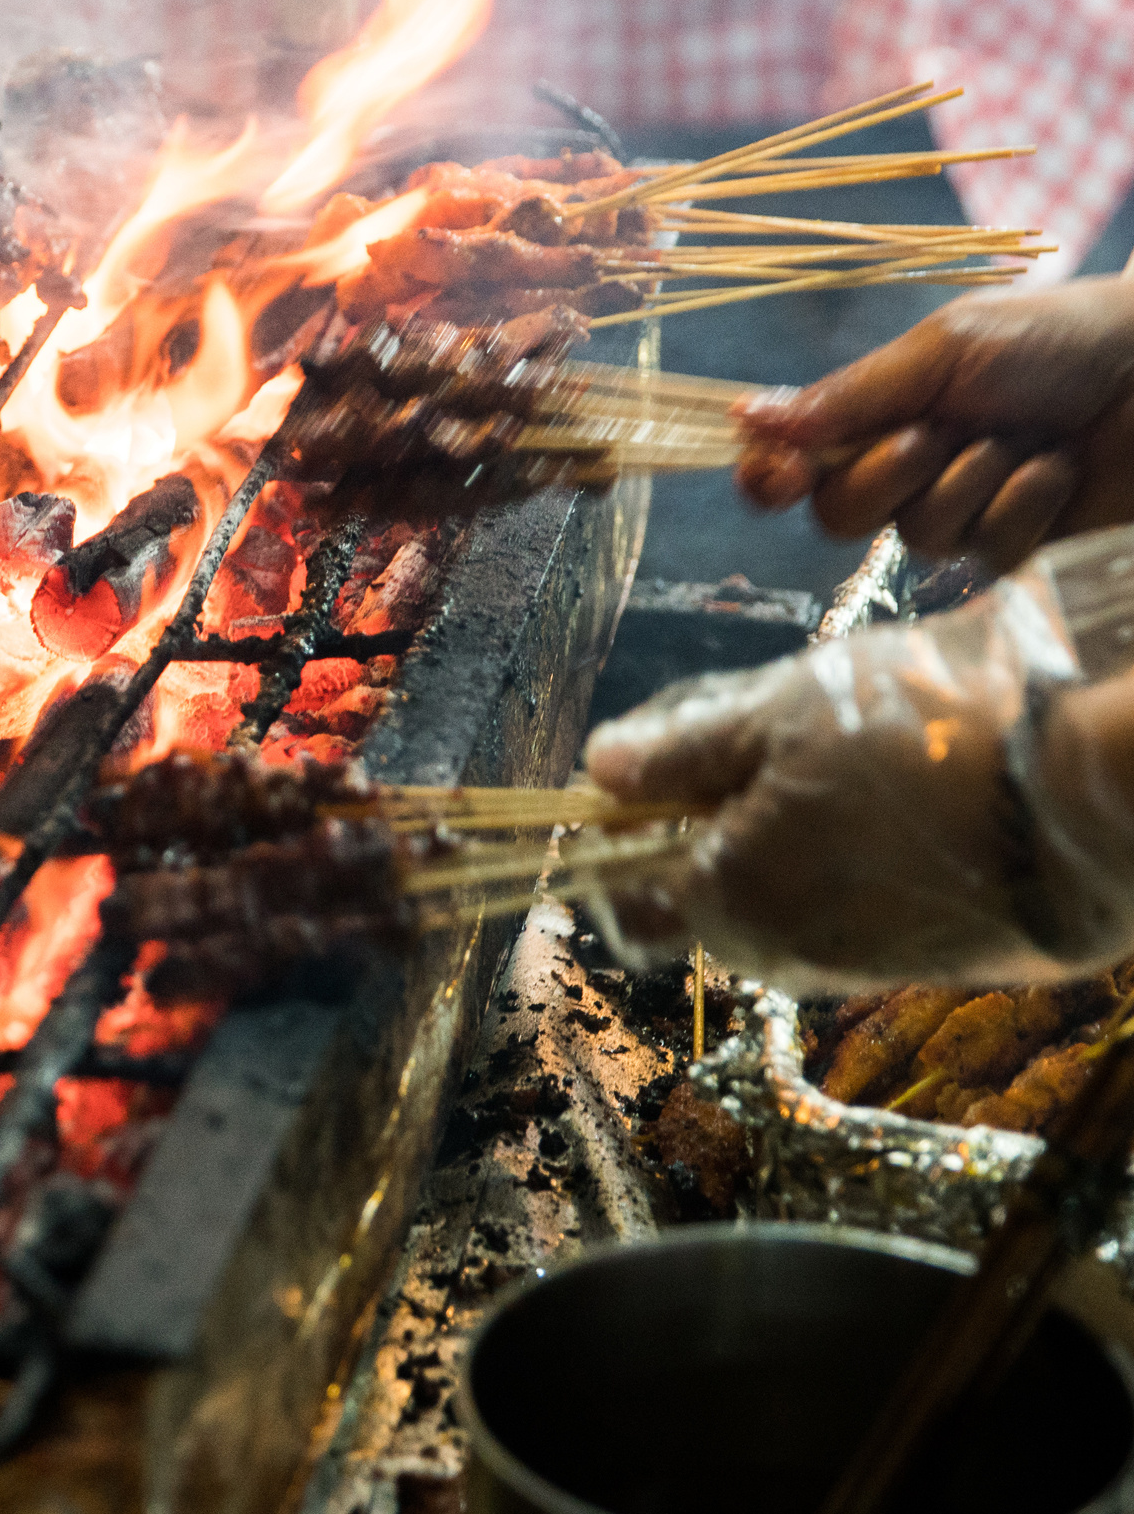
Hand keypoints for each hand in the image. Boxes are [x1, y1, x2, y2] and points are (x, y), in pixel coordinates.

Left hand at [584, 546, 1133, 992]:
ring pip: (796, 907)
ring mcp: (875, 967)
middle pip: (714, 900)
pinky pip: (871, 916)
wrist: (1095, 789)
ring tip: (843, 758)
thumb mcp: (779, 715)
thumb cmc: (919, 735)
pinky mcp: (950, 962)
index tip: (637, 780)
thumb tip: (599, 769)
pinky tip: (904, 798)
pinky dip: (864, 865)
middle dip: (713, 831)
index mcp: (730, 903)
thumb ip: (683, 753)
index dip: (615, 844)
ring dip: (793, 845)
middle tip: (757, 742)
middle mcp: (793, 957)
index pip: (628, 905)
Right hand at [733, 279, 1133, 571]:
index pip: (788, 461)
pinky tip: (1055, 469)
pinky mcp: (1014, 542)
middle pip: (837, 515)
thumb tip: (747, 416)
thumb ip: (849, 395)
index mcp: (874, 413)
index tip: (777, 476)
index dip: (768, 477)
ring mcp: (958, 507)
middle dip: (884, 477)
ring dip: (970, 483)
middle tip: (934, 434)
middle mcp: (903, 466)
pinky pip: (985, 552)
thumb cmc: (1054, 341)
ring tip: (1022, 440)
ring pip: (915, 537)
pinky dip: (1021, 506)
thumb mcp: (944, 351)